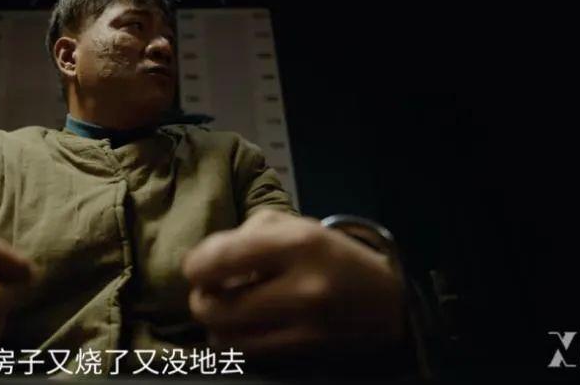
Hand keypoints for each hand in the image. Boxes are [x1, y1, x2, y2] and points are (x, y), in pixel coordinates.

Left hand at [183, 209, 404, 357]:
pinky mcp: (306, 355)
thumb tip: (202, 264)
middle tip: (207, 291)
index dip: (194, 267)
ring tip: (225, 309)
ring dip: (215, 325)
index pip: (217, 260)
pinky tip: (241, 328)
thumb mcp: (291, 225)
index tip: (197, 268)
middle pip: (214, 307)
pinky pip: (245, 355)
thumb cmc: (327, 255)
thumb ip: (242, 237)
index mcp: (298, 243)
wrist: (386, 301)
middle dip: (200, 299)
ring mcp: (306, 327)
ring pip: (225, 339)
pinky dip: (234, 342)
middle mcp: (303, 288)